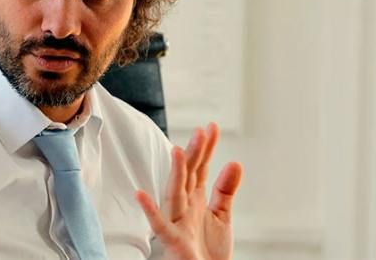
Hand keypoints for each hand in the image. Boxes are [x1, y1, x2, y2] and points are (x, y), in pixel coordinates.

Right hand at [135, 122, 242, 259]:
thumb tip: (235, 163)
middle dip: (194, 154)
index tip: (211, 127)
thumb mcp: (222, 216)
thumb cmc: (209, 251)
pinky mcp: (173, 240)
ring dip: (176, 174)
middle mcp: (185, 207)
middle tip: (201, 132)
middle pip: (189, 176)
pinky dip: (150, 210)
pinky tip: (141, 195)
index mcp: (196, 200)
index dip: (206, 149)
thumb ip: (226, 190)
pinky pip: (159, 225)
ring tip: (179, 151)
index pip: (201, 169)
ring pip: (175, 193)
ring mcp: (178, 222)